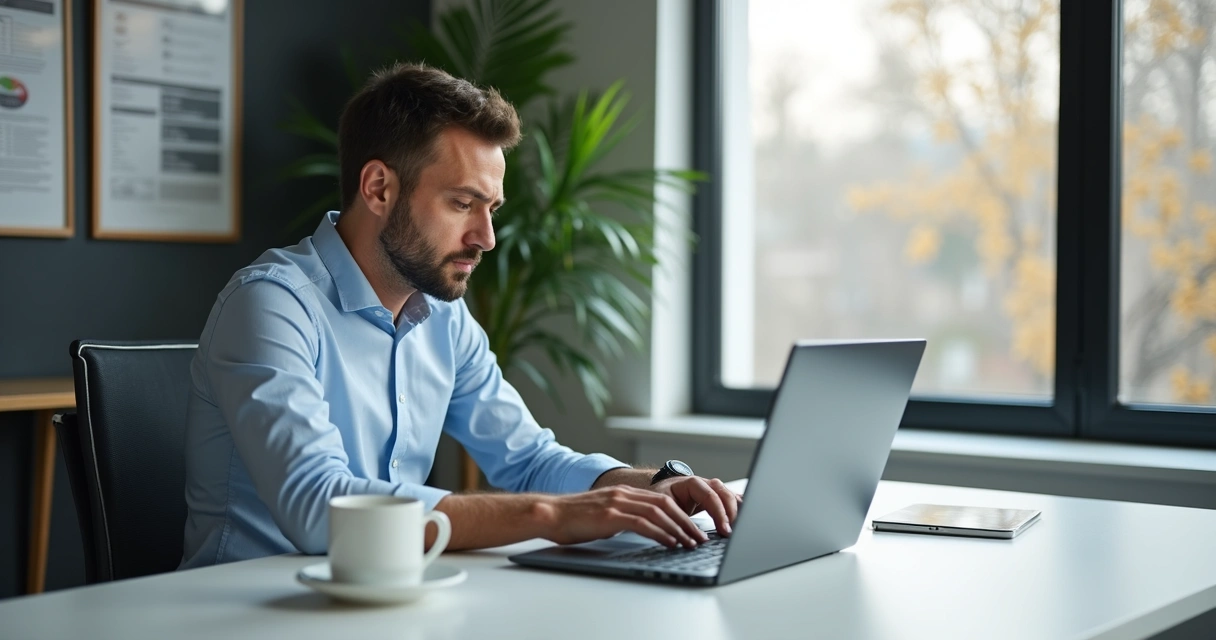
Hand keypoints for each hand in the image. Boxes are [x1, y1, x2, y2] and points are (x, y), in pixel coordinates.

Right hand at [542, 486, 709, 548]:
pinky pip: (642, 523)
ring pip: (658, 513)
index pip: (661, 500)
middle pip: (665, 505)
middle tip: (700, 538)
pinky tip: (670, 543)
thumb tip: (640, 530)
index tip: (693, 529)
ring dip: (678, 529)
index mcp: (624, 492)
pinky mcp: (610, 516)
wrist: (549, 514)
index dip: (681, 514)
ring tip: (691, 543)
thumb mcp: (603, 515)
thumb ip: (622, 517)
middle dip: (686, 522)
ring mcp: (617, 503)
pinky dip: (660, 533)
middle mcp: (624, 494)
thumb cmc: (573, 519)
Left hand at [650, 476, 741, 535]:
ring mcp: (711, 489)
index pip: (710, 495)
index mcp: (691, 483)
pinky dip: (739, 508)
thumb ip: (676, 519)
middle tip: (730, 532)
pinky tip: (745, 517)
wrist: (660, 490)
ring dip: (736, 511)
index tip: (724, 529)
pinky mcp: (715, 497)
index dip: (719, 513)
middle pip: (724, 493)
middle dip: (730, 513)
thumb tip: (687, 536)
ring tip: (739, 528)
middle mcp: (704, 483)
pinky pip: (731, 499)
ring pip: (730, 496)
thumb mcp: (664, 507)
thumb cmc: (661, 498)